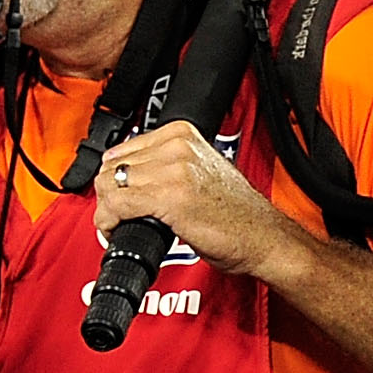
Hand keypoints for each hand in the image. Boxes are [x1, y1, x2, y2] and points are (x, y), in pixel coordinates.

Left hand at [93, 119, 309, 281]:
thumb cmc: (236, 212)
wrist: (265, 238)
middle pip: (111, 167)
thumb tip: (121, 170)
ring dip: (107, 210)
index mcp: (181, 134)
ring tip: (118, 224)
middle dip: (108, 195)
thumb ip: (163, 164)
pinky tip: (117, 230)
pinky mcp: (170, 197)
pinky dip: (109, 222)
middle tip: (116, 215)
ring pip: (109, 185)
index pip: (121, 150)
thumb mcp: (197, 172)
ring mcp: (174, 170)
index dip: (112, 177)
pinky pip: (118, 205)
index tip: (115, 194)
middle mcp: (177, 146)